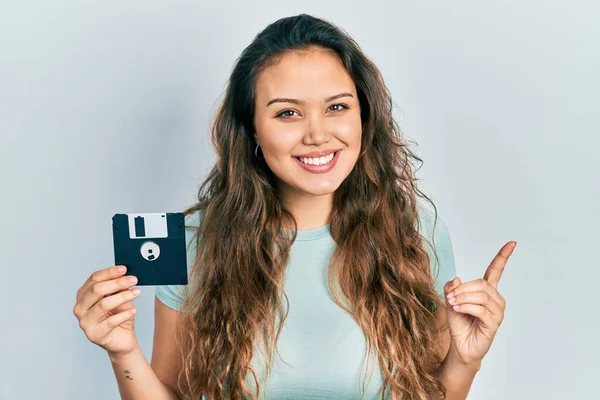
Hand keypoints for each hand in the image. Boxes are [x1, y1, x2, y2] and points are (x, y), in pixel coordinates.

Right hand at [73, 265, 141, 357]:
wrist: (122, 339)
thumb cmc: (118, 316)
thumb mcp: (120, 298)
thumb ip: (119, 288)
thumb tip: (126, 275)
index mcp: (84, 295)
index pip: (94, 279)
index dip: (109, 272)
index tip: (124, 269)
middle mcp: (80, 308)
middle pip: (97, 290)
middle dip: (117, 283)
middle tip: (133, 280)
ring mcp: (85, 322)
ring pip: (104, 304)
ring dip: (123, 296)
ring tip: (136, 293)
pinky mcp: (94, 334)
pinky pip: (111, 321)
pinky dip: (124, 314)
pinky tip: (133, 311)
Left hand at [443, 241, 515, 366]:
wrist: (460, 346)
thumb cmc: (459, 323)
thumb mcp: (450, 301)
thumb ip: (452, 288)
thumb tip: (457, 279)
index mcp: (487, 291)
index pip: (496, 270)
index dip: (503, 256)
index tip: (512, 243)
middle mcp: (495, 299)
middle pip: (482, 284)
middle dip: (463, 288)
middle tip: (451, 297)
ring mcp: (497, 311)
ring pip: (481, 296)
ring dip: (463, 298)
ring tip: (453, 304)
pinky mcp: (494, 323)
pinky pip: (481, 309)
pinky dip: (466, 307)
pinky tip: (458, 310)